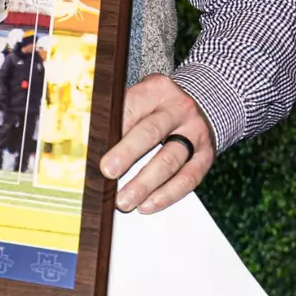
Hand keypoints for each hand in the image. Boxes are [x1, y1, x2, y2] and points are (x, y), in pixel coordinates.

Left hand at [98, 75, 215, 214]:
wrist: (206, 103)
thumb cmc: (158, 106)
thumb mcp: (141, 98)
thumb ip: (119, 116)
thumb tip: (89, 142)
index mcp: (156, 90)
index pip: (130, 108)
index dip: (112, 129)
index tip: (94, 147)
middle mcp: (178, 109)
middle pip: (150, 132)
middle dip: (127, 154)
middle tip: (108, 172)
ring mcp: (195, 132)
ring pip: (169, 160)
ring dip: (144, 184)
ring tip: (125, 201)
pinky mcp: (206, 156)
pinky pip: (187, 179)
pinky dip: (166, 195)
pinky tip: (148, 205)